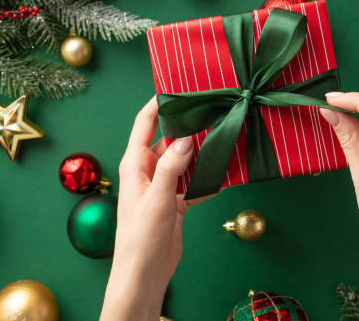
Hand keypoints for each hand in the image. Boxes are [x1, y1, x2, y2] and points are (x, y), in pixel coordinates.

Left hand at [100, 97, 206, 320]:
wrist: (145, 273)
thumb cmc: (141, 236)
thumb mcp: (157, 197)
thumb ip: (171, 166)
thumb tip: (187, 137)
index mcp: (135, 164)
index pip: (145, 123)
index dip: (158, 104)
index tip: (177, 86)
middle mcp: (148, 170)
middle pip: (169, 139)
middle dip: (188, 127)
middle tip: (211, 111)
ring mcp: (162, 185)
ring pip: (184, 160)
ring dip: (201, 154)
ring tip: (223, 138)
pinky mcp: (175, 201)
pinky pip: (193, 182)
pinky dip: (206, 179)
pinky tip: (223, 173)